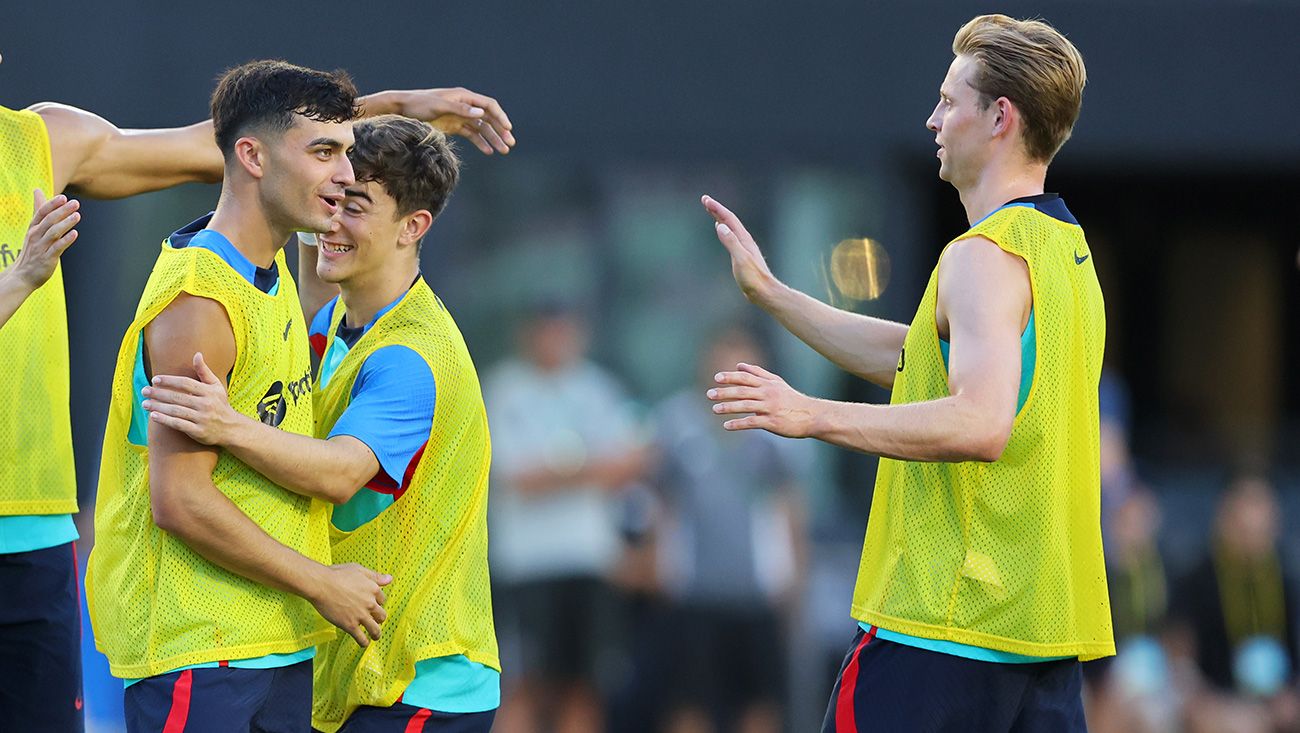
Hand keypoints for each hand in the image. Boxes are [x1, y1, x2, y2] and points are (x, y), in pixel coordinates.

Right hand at [12, 190, 78, 289]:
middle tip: (75, 203)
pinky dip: (66, 241)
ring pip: (53, 233)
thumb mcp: (33, 227)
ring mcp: (41, 247)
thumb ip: (39, 210)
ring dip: (66, 223)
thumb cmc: (32, 249)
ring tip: (77, 216)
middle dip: (62, 211)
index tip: (63, 198)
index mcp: (33, 228)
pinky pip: (57, 248)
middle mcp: (36, 236)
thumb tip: (38, 190)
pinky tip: (75, 234)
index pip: (41, 213)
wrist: (23, 274)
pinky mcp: (47, 258)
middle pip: (49, 221)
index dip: (52, 205)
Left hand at [142, 352, 240, 445]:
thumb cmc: (220, 404)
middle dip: (159, 394)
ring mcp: (202, 419)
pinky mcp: (199, 432)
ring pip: (176, 411)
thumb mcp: (216, 386)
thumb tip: (197, 354)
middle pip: (178, 397)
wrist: (231, 428)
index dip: (169, 381)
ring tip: (144, 403)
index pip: (186, 383)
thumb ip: (204, 371)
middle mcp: (206, 404)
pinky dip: (165, 420)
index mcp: (209, 392)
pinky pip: (179, 425)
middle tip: (144, 391)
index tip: (155, 380)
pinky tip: (153, 416)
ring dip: (158, 407)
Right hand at [309, 563, 392, 647]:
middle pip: (381, 615)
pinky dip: (364, 642)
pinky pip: (361, 638)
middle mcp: (370, 603)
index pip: (382, 600)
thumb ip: (375, 576)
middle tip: (375, 621)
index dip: (377, 603)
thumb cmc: (337, 574)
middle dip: (379, 618)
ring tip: (374, 636)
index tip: (373, 605)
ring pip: (375, 629)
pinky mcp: (350, 625)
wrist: (321, 584)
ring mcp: (361, 616)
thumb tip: (389, 579)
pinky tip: (364, 643)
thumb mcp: (359, 570)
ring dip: (376, 634)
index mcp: (373, 589)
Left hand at [399, 87, 514, 154]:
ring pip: (482, 128)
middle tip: (510, 144)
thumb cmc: (418, 105)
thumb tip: (481, 113)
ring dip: (493, 139)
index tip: (508, 129)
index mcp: (464, 97)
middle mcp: (464, 106)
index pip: (488, 105)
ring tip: (503, 151)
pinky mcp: (454, 126)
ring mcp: (459, 116)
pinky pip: (471, 134)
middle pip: (488, 118)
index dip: (500, 117)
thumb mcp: (439, 106)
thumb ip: (460, 109)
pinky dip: (480, 142)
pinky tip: (488, 151)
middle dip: (500, 131)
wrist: (401, 109)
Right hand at [701, 195, 777, 304]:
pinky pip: (731, 236)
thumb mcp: (740, 260)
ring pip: (731, 228)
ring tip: (712, 211)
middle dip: (717, 210)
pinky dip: (724, 229)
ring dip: (720, 217)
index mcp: (744, 240)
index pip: (729, 219)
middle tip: (705, 200)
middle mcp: (745, 241)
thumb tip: (720, 226)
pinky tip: (721, 230)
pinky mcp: (743, 255)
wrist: (765, 293)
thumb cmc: (753, 279)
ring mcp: (744, 247)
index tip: (705, 199)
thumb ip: (731, 242)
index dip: (717, 208)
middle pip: (730, 221)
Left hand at [707, 362, 816, 437]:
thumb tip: (739, 365)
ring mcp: (770, 408)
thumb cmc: (792, 399)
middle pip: (743, 391)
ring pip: (746, 405)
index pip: (746, 378)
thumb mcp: (776, 383)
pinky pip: (752, 422)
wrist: (811, 415)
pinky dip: (739, 423)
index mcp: (768, 384)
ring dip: (729, 407)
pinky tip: (727, 425)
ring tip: (714, 409)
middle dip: (725, 392)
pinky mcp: (772, 422)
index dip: (731, 377)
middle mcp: (768, 394)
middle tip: (709, 394)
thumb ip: (758, 373)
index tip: (716, 378)